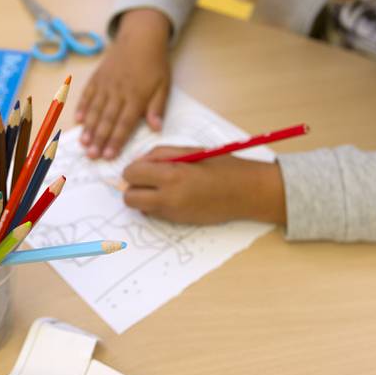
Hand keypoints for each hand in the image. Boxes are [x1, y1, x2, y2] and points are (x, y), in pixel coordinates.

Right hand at [76, 9, 171, 159]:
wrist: (140, 37)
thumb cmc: (155, 65)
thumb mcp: (164, 85)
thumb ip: (158, 107)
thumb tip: (156, 128)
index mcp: (136, 97)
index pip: (125, 123)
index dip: (116, 140)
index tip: (109, 155)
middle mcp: (118, 92)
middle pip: (107, 120)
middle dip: (99, 139)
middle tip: (92, 156)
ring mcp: (105, 84)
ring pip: (95, 109)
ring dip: (88, 128)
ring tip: (83, 143)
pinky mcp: (97, 78)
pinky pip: (87, 94)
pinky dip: (82, 107)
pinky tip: (78, 120)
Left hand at [121, 146, 286, 224]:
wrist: (246, 193)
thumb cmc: (222, 167)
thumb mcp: (190, 151)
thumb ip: (160, 154)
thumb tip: (139, 161)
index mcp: (171, 175)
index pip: (131, 175)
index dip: (134, 168)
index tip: (145, 165)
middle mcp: (168, 198)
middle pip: (129, 198)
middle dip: (133, 187)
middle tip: (148, 178)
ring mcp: (172, 214)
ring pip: (139, 209)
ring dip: (143, 197)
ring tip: (162, 186)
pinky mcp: (178, 223)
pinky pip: (154, 215)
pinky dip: (155, 205)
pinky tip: (173, 196)